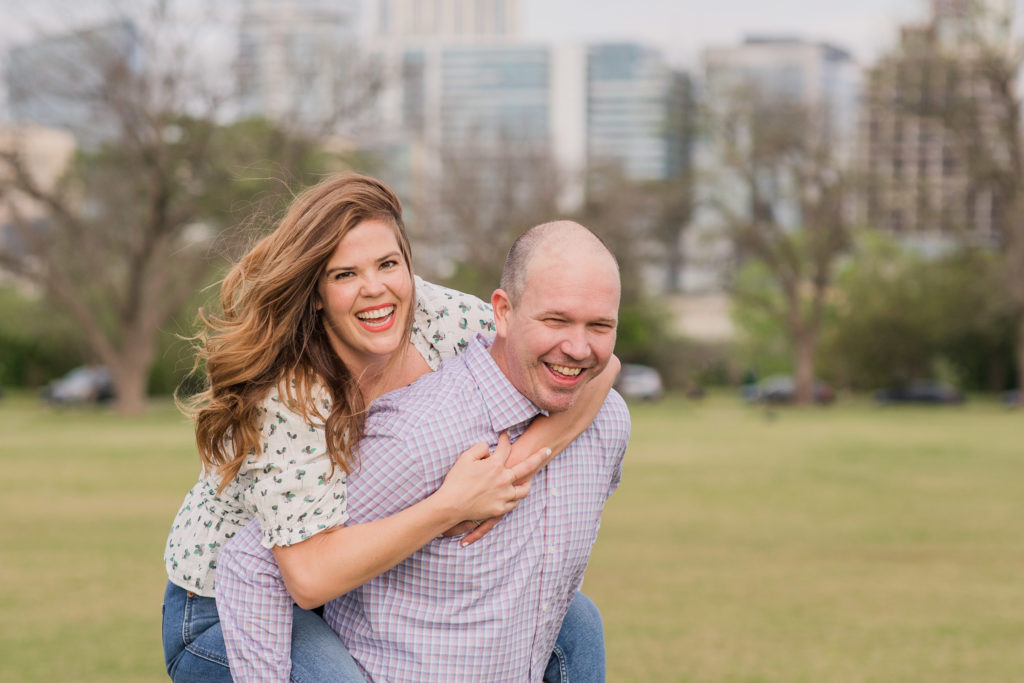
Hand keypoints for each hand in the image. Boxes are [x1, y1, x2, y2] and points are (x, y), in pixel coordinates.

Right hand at [436, 433, 551, 543]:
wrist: (451, 505)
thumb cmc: (456, 481)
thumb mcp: (465, 458)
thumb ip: (479, 448)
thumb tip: (489, 448)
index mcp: (495, 466)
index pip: (505, 448)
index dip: (505, 439)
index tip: (506, 435)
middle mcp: (503, 480)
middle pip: (527, 466)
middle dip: (539, 456)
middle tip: (547, 450)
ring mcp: (503, 496)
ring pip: (524, 489)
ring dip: (527, 483)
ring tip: (529, 480)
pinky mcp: (499, 509)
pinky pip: (514, 503)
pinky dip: (514, 499)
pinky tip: (514, 496)